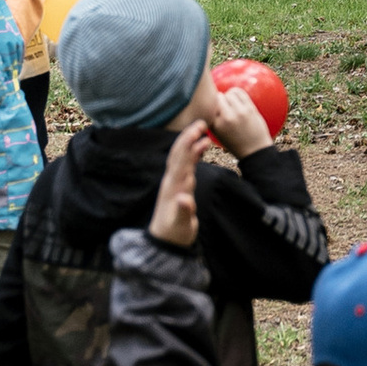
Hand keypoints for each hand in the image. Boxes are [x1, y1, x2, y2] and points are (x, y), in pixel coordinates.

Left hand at [152, 116, 213, 246]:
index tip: (201, 132)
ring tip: (202, 130)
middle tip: (201, 122)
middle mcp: (172, 182)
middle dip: (188, 137)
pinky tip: (199, 148)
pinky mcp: (178, 187)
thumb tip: (184, 198)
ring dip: (190, 143)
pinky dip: (191, 155)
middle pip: (179, 154)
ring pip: (181, 158)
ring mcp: (174, 183)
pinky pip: (184, 165)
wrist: (164, 243)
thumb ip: (183, 211)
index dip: (190, 145)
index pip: (182, 161)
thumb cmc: (175, 234)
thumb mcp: (181, 225)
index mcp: (174, 187)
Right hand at [207, 85, 271, 159]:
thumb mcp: (217, 133)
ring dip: (228, 97)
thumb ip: (212, 118)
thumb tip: (208, 98)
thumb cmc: (234, 142)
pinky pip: (239, 92)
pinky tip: (236, 99)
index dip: (210, 106)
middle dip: (219, 101)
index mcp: (215, 125)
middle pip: (217, 98)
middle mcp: (226, 118)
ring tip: (231, 104)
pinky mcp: (250, 109)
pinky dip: (236, 93)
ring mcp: (239, 112)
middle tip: (224, 107)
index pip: (208, 106)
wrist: (254, 150)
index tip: (214, 109)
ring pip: (228, 94)